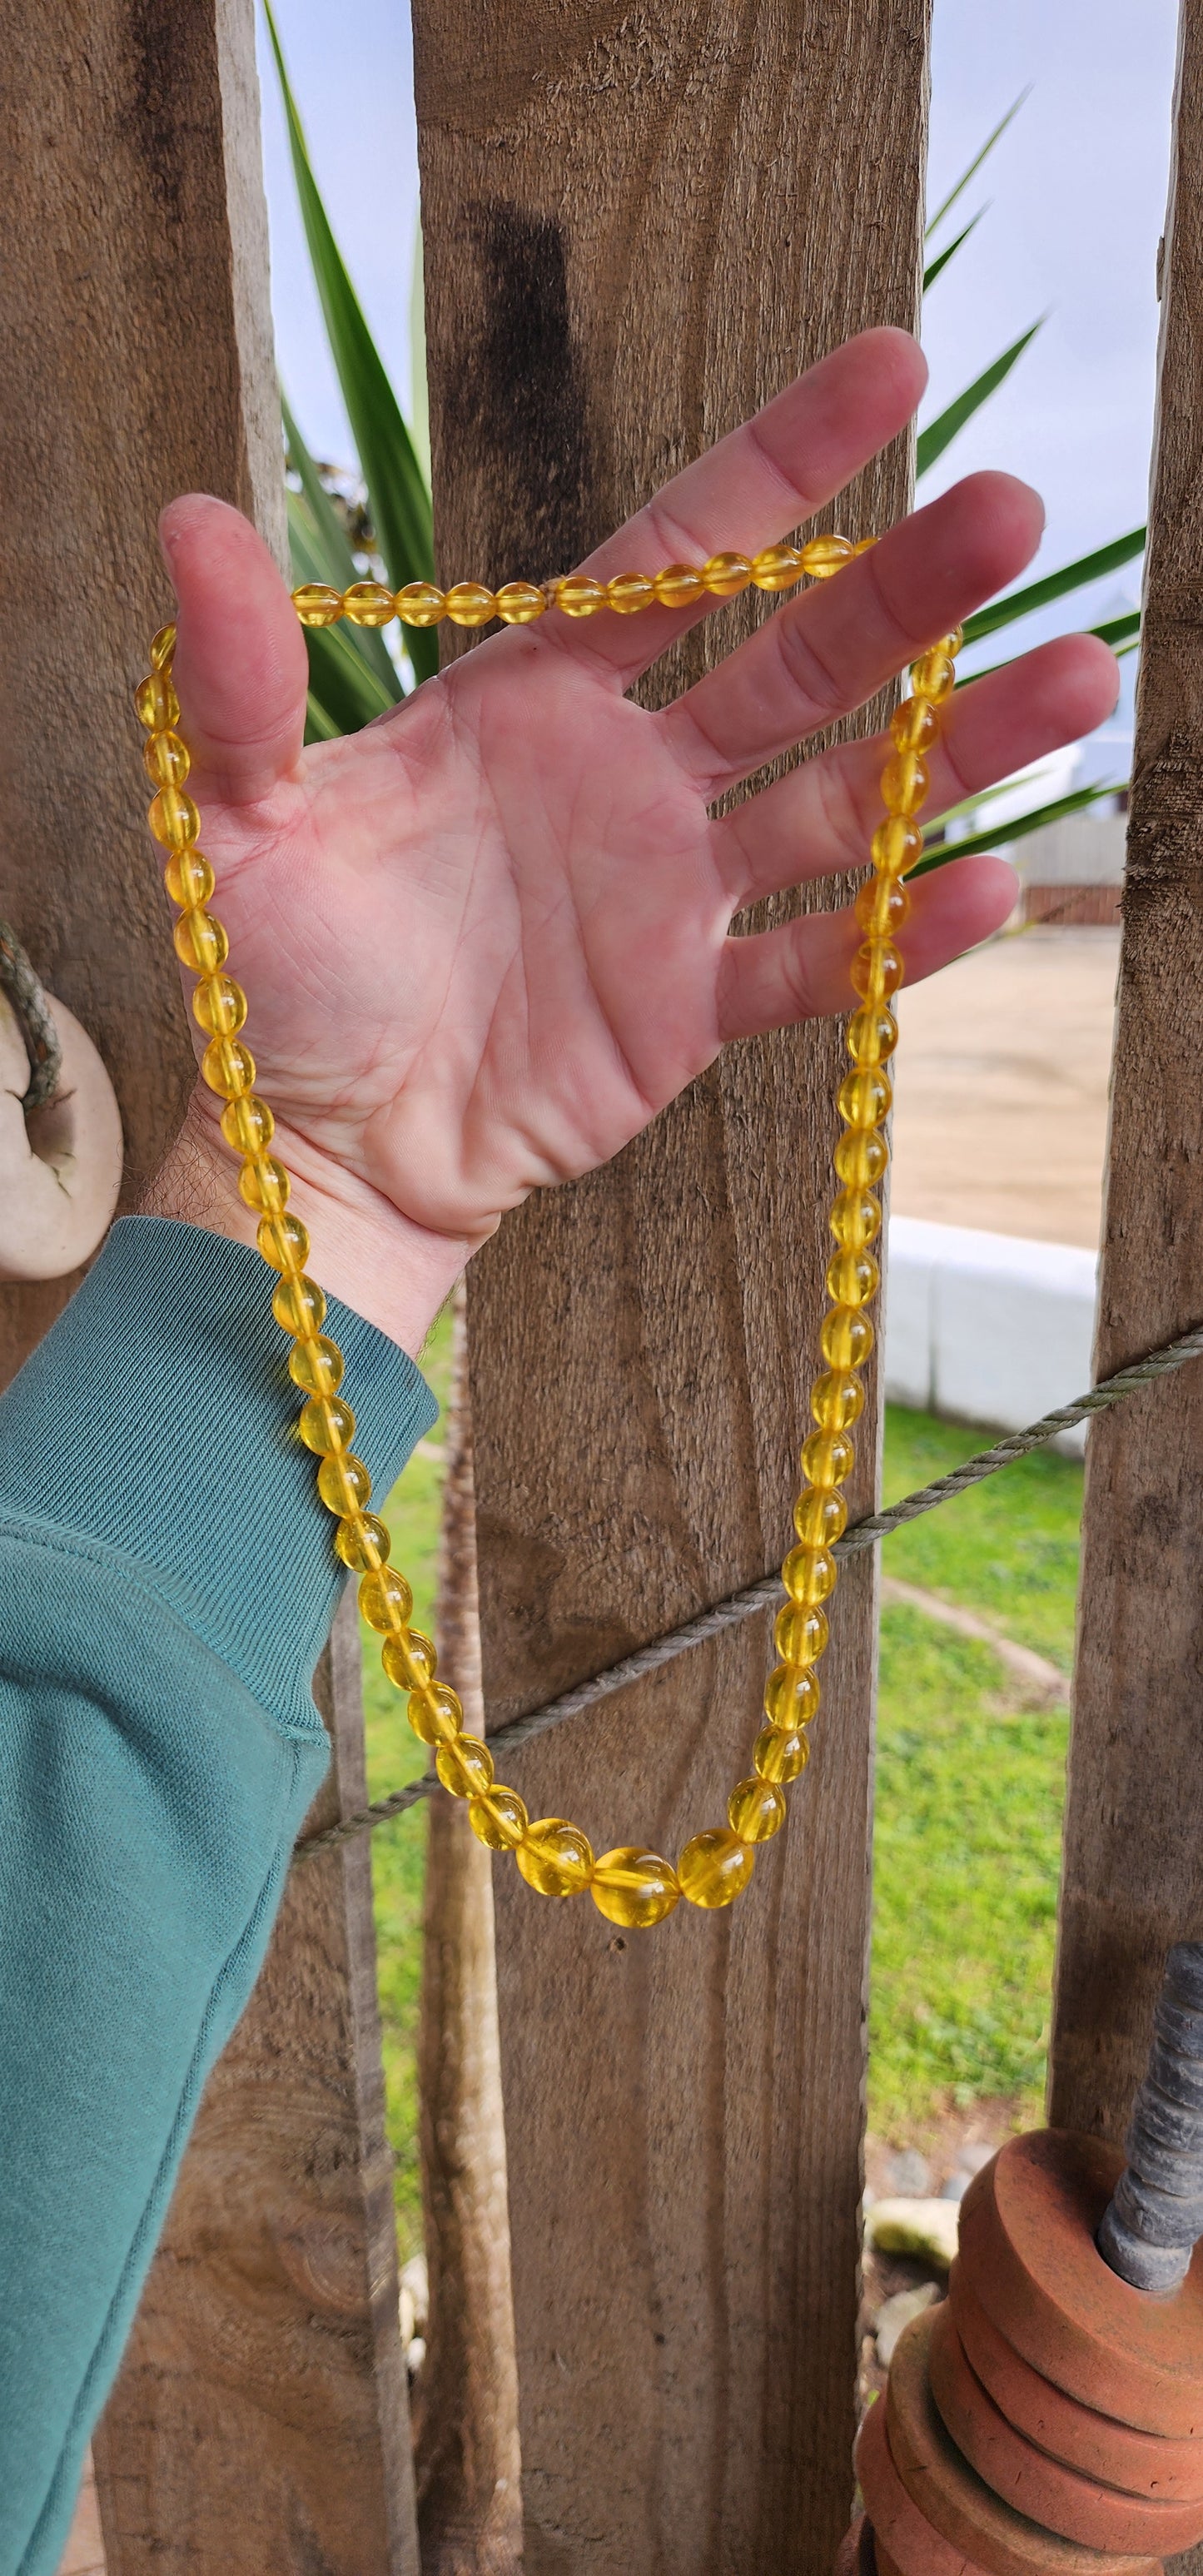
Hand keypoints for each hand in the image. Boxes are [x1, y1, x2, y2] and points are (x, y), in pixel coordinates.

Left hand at [149, 328, 1117, 1349]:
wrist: (322, 1143)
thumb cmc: (280, 972)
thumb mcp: (238, 812)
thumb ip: (242, 675)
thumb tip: (193, 515)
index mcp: (535, 697)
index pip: (677, 558)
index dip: (778, 468)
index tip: (889, 369)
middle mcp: (630, 776)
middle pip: (792, 662)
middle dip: (901, 590)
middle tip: (1012, 509)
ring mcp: (675, 895)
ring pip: (842, 801)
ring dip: (955, 747)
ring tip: (1076, 680)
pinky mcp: (696, 1011)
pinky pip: (816, 963)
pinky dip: (898, 936)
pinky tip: (987, 884)